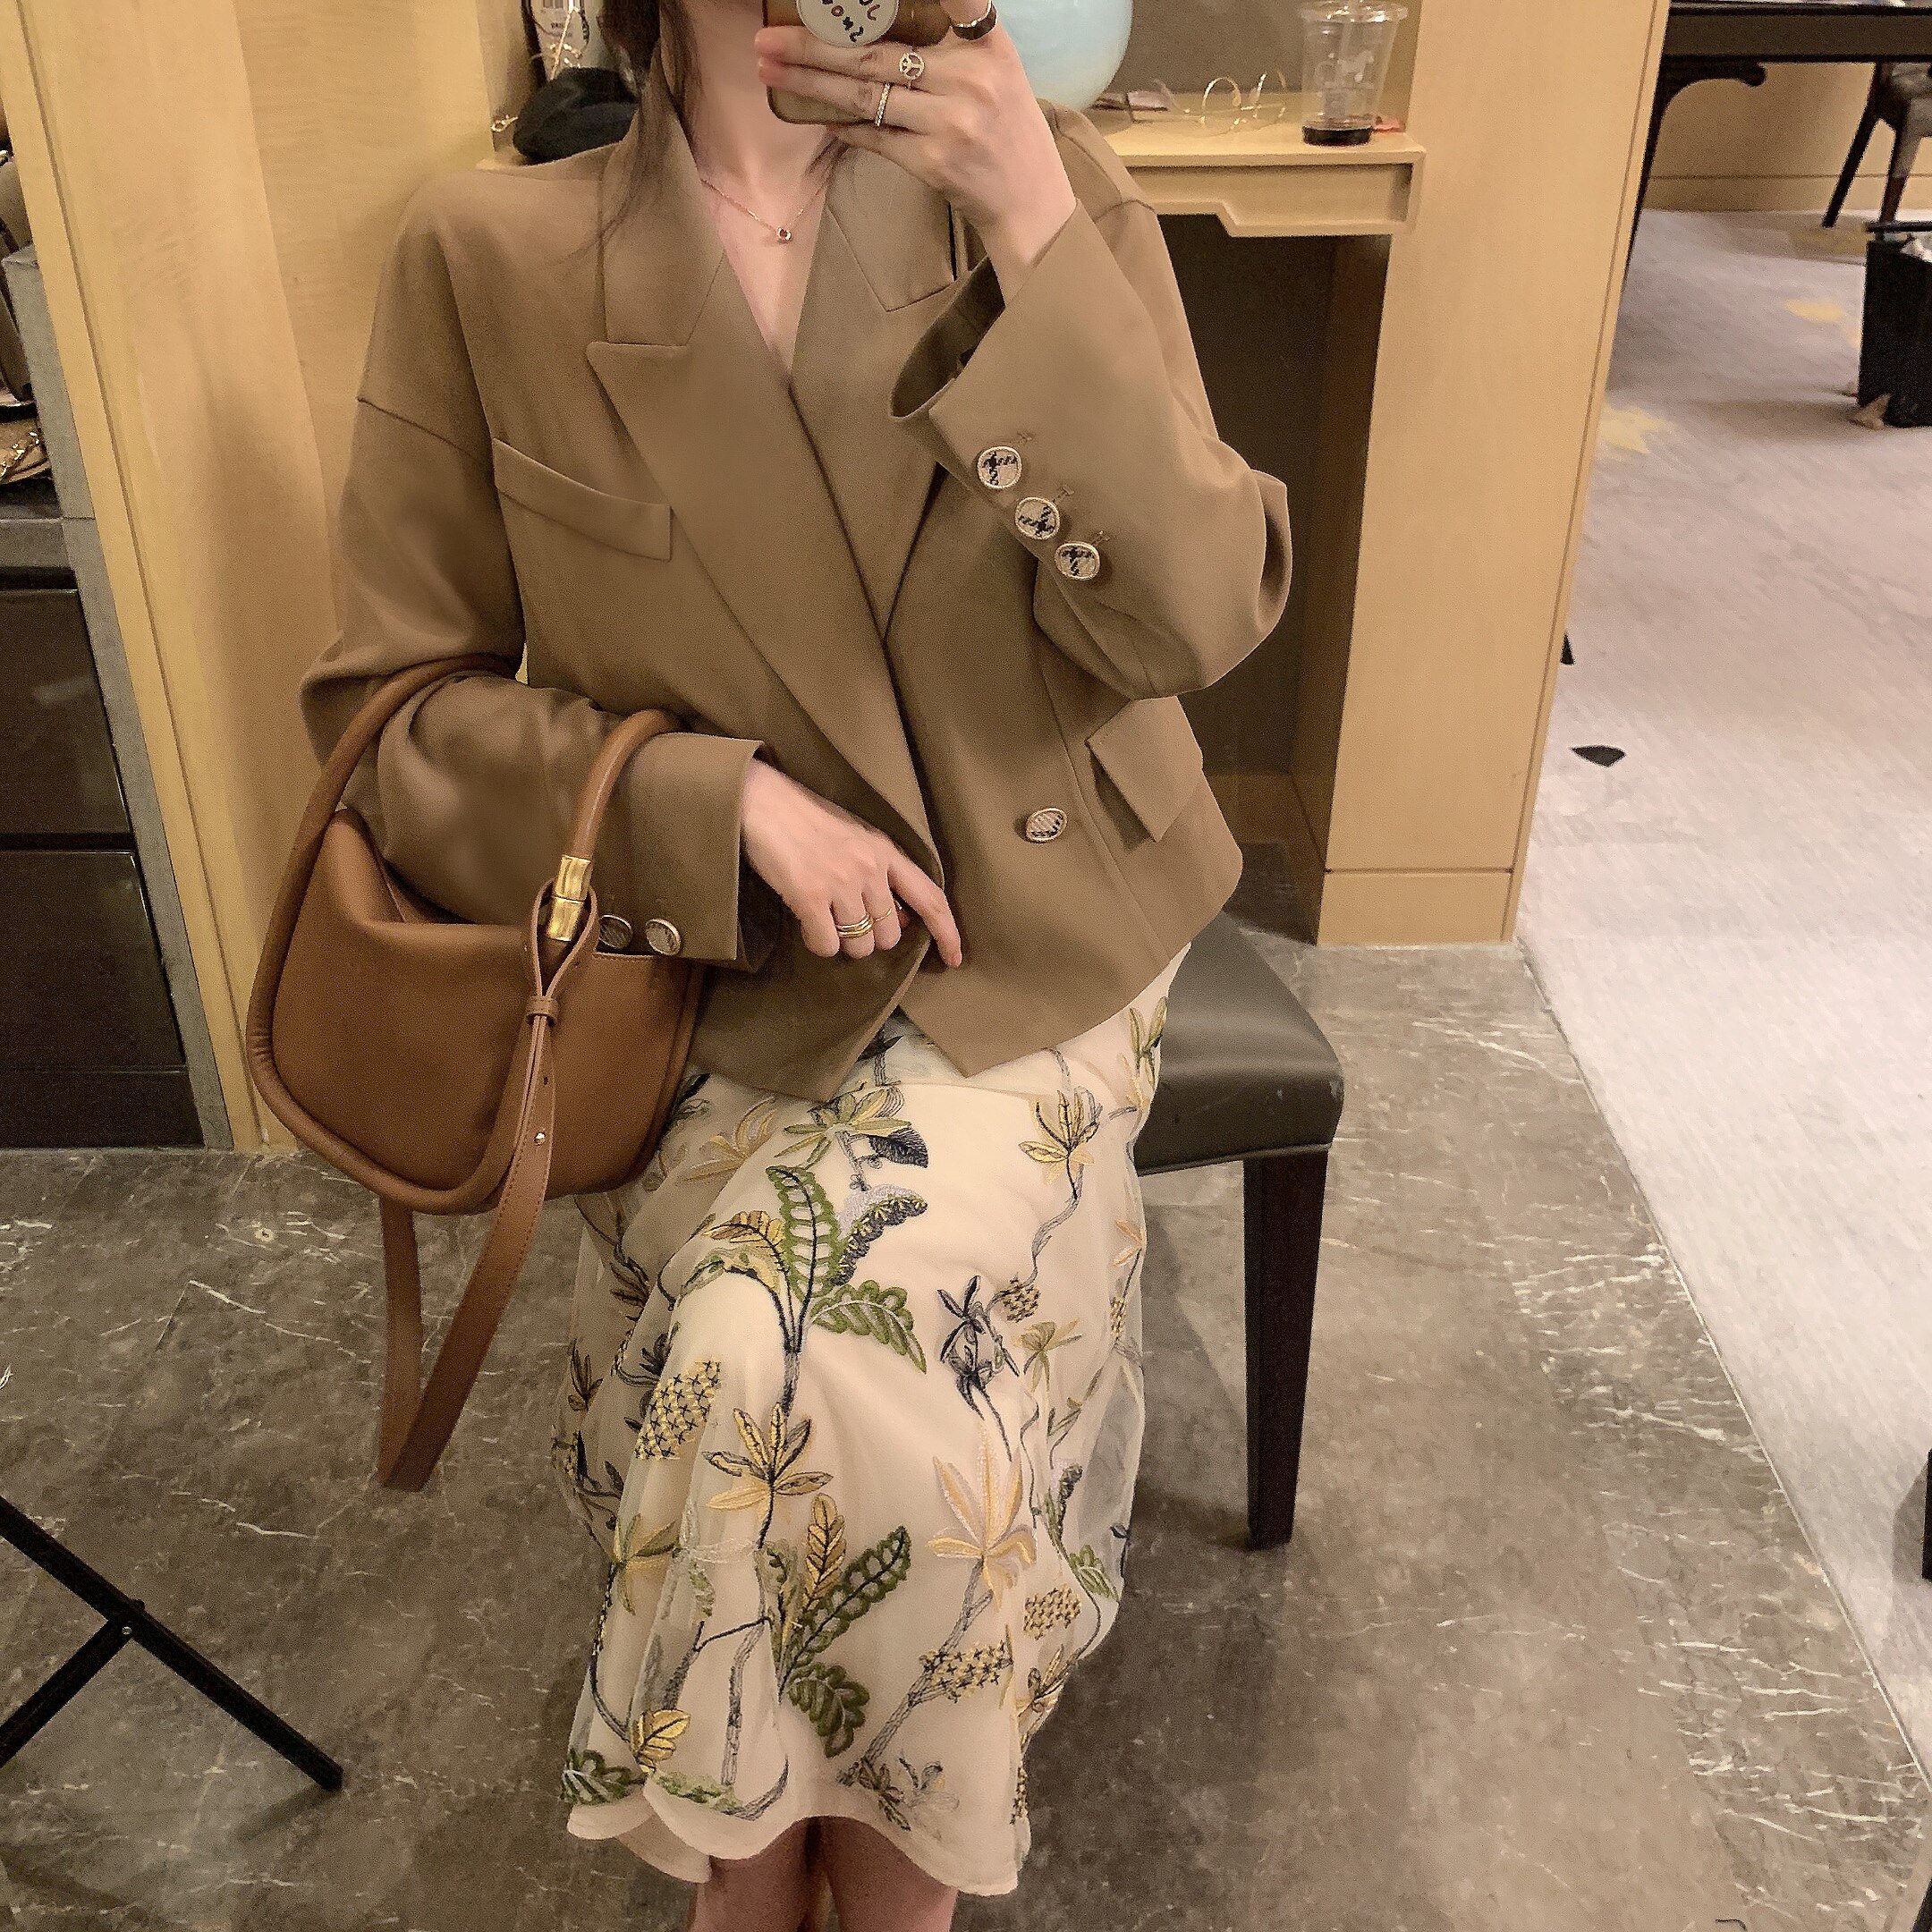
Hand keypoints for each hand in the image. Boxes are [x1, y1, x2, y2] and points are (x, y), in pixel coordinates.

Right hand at [740, 758, 963, 965]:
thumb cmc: (807, 821)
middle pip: (890, 935)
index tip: (954, 959)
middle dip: (871, 938)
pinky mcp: (810, 896)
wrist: (762, 802)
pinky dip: (818, 943)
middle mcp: (870, 868)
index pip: (931, 898)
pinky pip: (827, 945)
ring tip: (824, 918)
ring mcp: (841, 882)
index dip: (948, 933)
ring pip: (860, 945)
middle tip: (846, 920)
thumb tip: (899, 918)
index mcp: (886, 852)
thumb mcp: (857, 839)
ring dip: (843, 943)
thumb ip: (881, 874)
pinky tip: (807, 923)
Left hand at [753, 3, 1079, 288]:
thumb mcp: (996, 71)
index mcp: (986, 45)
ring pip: (865, 93)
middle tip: (768, 37)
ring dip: (810, 82)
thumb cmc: (1006, 129)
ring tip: (771, 70)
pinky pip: (874, 136)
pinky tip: (814, 114)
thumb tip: (872, 32)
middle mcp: (970, 77)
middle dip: (813, 45)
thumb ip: (952, 41)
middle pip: (875, 52)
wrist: (1029, 200)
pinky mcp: (933, 161)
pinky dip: (842, 124)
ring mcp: (951, 121)